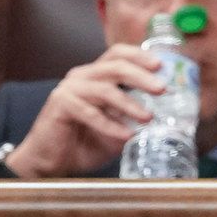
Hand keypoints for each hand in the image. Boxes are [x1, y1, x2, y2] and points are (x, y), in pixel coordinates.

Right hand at [3, 45, 162, 177]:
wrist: (51, 161)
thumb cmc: (84, 142)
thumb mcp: (116, 127)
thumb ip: (133, 117)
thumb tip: (165, 114)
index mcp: (96, 76)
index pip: (118, 55)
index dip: (140, 57)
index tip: (162, 66)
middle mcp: (82, 77)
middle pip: (115, 66)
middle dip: (142, 77)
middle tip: (162, 89)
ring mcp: (70, 89)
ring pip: (105, 89)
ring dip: (129, 104)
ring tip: (148, 118)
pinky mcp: (60, 104)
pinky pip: (89, 112)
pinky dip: (110, 125)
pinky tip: (126, 134)